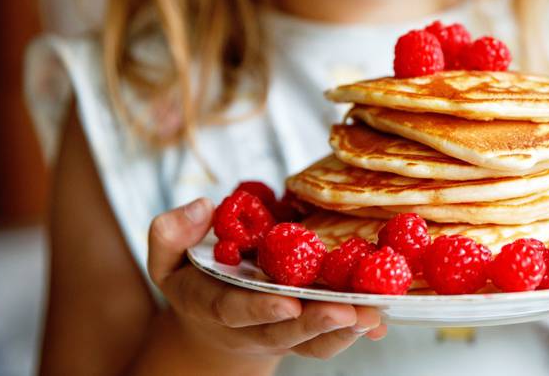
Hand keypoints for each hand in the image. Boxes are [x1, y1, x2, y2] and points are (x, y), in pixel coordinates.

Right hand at [147, 198, 387, 361]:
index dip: (261, 309)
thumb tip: (202, 207)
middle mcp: (251, 326)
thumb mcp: (167, 256)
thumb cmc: (194, 278)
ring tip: (374, 314)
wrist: (210, 323)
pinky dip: (358, 330)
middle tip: (348, 311)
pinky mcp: (305, 332)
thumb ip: (171, 232)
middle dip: (317, 322)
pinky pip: (332, 338)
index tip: (287, 303)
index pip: (235, 311)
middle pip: (285, 333)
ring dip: (346, 330)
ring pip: (314, 342)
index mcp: (213, 306)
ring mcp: (281, 333)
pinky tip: (382, 320)